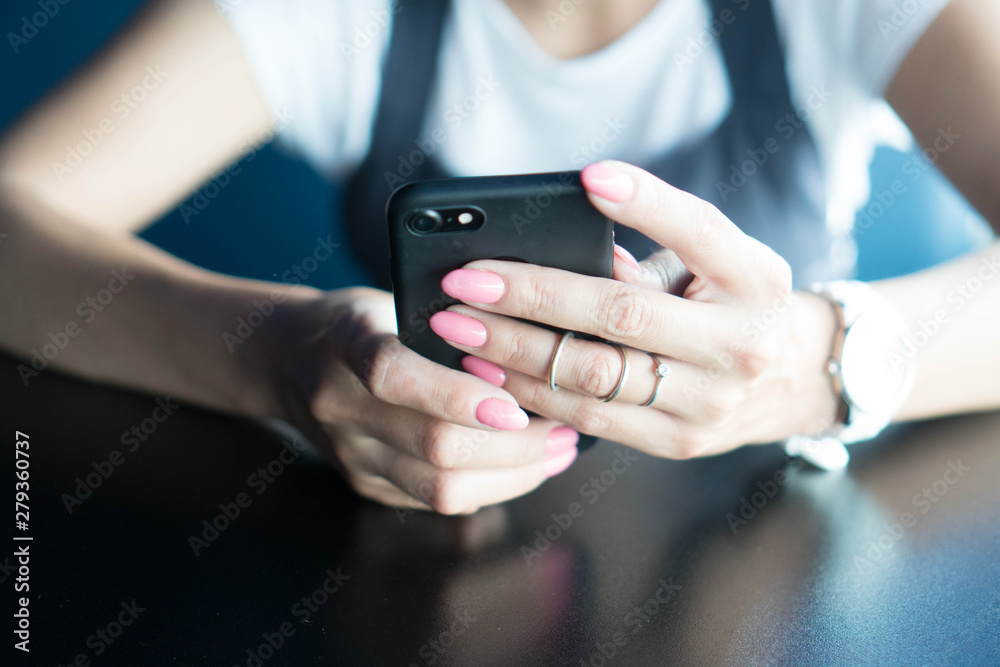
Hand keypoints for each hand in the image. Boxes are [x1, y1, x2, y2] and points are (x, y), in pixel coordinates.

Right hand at [263, 287, 580, 513]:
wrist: (287, 359)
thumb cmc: (356, 321)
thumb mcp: (391, 298)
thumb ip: (448, 322)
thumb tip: (531, 348)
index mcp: (345, 343)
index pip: (394, 375)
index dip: (456, 395)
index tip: (514, 405)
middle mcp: (340, 407)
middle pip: (433, 445)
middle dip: (515, 445)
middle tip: (564, 427)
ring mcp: (351, 455)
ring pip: (442, 488)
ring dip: (514, 474)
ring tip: (558, 449)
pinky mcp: (365, 484)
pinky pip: (437, 502)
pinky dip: (491, 486)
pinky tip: (525, 466)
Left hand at [431, 161, 840, 458]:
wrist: (791, 382)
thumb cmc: (737, 303)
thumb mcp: (721, 264)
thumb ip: (656, 254)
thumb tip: (564, 255)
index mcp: (756, 281)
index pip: (700, 232)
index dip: (646, 204)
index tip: (589, 176)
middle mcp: (739, 345)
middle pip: (620, 318)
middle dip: (532, 298)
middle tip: (465, 282)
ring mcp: (709, 403)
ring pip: (594, 377)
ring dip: (514, 352)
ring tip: (459, 329)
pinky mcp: (678, 442)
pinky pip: (591, 419)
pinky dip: (531, 394)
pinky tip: (488, 372)